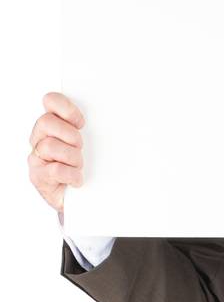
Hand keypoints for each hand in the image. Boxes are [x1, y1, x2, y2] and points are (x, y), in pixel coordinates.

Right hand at [28, 92, 84, 211]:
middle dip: (69, 134)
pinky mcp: (39, 177)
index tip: (82, 122)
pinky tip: (77, 179)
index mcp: (51, 125)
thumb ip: (87, 128)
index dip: (66, 108)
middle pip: (46, 122)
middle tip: (80, 146)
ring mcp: (36, 158)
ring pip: (50, 146)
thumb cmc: (81, 168)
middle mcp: (39, 138)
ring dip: (72, 157)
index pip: (50, 101)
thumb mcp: (87, 145)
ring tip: (78, 166)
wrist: (78, 201)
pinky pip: (55, 170)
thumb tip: (108, 118)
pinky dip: (71, 175)